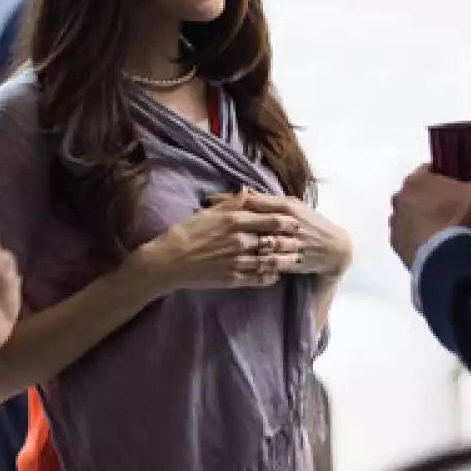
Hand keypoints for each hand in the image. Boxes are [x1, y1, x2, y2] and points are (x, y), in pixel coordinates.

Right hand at [130, 204, 303, 293]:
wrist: (168, 261)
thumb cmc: (185, 233)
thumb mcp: (209, 213)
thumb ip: (232, 202)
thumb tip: (248, 191)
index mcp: (234, 221)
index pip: (270, 220)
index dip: (286, 222)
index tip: (296, 222)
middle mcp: (240, 240)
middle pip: (274, 241)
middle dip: (290, 242)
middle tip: (302, 242)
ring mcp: (238, 261)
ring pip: (270, 261)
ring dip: (285, 260)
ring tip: (294, 259)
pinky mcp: (233, 279)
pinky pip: (258, 278)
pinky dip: (270, 277)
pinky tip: (276, 275)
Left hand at [204, 190, 352, 277]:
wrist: (334, 247)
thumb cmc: (309, 223)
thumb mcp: (291, 206)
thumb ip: (268, 201)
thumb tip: (243, 192)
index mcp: (285, 205)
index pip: (252, 200)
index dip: (228, 200)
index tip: (207, 201)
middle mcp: (287, 221)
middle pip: (252, 220)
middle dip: (226, 222)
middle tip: (203, 222)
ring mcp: (290, 242)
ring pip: (259, 242)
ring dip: (236, 244)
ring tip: (213, 245)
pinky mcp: (293, 260)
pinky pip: (271, 263)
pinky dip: (254, 264)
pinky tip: (236, 265)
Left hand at [388, 155, 470, 268]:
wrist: (446, 261)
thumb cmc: (461, 220)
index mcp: (416, 180)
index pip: (429, 170)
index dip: (445, 177)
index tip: (459, 187)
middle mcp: (400, 197)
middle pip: (419, 192)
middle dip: (433, 198)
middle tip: (455, 209)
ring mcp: (395, 222)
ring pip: (410, 213)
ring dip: (423, 217)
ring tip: (445, 229)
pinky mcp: (395, 243)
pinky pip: (406, 235)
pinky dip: (416, 236)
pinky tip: (434, 243)